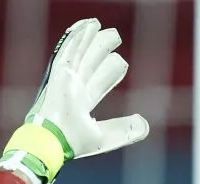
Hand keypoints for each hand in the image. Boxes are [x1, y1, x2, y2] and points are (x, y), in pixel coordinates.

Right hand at [0, 18, 149, 183]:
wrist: (54, 140)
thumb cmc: (73, 142)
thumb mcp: (105, 136)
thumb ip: (125, 129)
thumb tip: (145, 125)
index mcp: (82, 105)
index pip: (99, 83)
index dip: (110, 72)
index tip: (120, 62)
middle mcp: (73, 90)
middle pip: (90, 64)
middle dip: (101, 50)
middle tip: (114, 37)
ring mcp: (65, 80)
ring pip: (80, 54)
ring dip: (90, 39)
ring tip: (98, 25)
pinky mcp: (59, 73)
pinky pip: (69, 50)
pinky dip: (76, 37)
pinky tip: (86, 25)